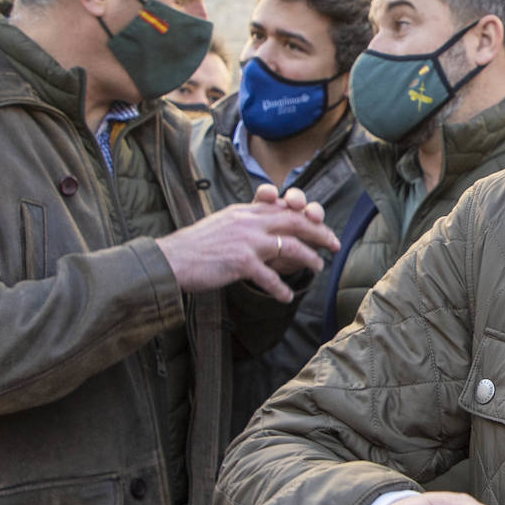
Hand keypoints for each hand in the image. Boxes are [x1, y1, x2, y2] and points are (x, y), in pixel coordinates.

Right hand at [156, 184, 339, 300]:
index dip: (306, 215)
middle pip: (295, 221)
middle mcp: (249, 221)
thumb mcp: (222, 223)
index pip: (284, 208)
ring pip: (290, 245)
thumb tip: (264, 228)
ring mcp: (247, 241)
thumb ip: (245, 222)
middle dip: (319, 232)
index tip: (319, 223)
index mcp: (245, 211)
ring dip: (309, 258)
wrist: (170, 259)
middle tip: (334, 243)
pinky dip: (281, 288)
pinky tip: (287, 296)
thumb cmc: (194, 246)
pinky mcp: (241, 262)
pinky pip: (270, 276)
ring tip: (318, 268)